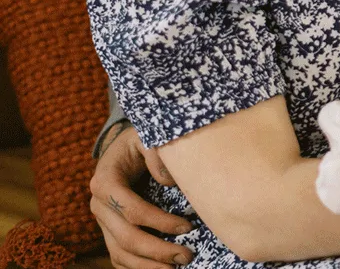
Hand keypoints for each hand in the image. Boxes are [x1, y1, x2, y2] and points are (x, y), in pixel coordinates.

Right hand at [89, 123, 194, 267]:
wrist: (126, 147)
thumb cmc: (142, 140)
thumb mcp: (149, 136)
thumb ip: (157, 152)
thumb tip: (168, 180)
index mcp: (105, 181)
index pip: (131, 209)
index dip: (159, 221)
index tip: (187, 226)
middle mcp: (99, 205)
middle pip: (125, 236)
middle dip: (157, 250)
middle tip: (186, 255)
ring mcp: (103, 220)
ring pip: (120, 252)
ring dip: (147, 265)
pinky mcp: (109, 230)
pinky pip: (118, 256)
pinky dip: (136, 268)